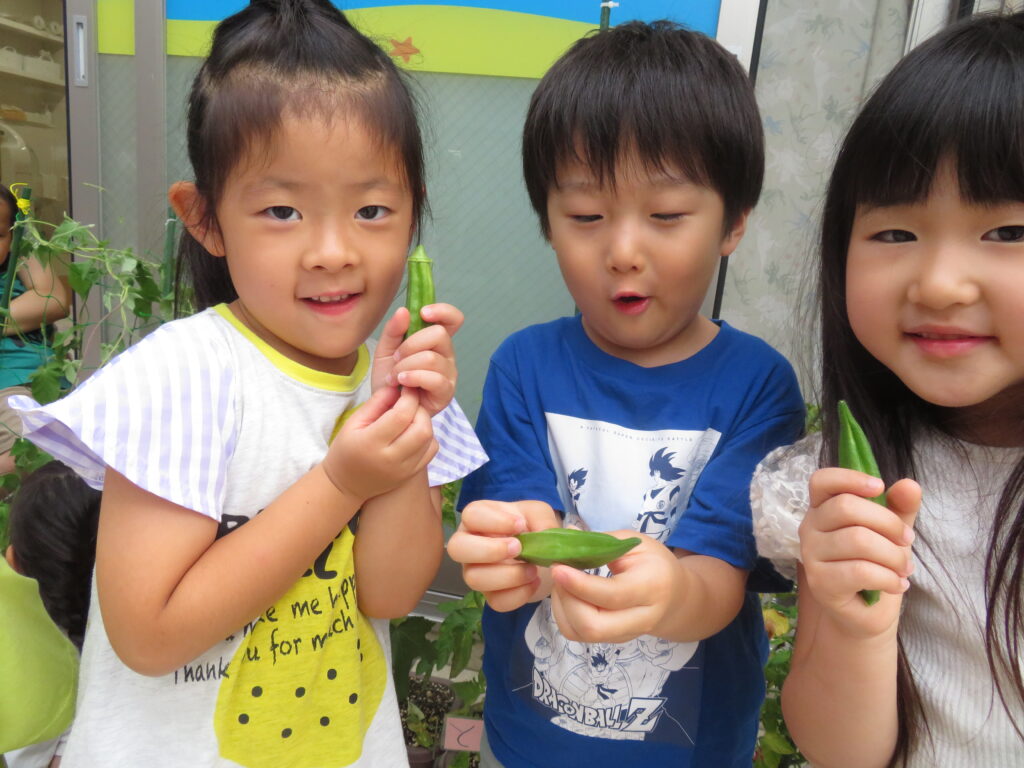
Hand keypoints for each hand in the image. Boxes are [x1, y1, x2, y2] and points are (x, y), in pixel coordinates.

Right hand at [321, 385, 436, 502]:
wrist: (346, 484)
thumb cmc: (346, 449)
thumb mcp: (354, 422)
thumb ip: (376, 403)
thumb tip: (396, 388)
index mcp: (371, 443)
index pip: (401, 415)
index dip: (409, 397)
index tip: (406, 388)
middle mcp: (391, 458)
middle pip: (421, 428)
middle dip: (420, 409)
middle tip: (410, 403)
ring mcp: (404, 469)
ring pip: (429, 439)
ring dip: (425, 422)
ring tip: (411, 417)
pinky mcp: (411, 474)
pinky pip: (431, 451)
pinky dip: (428, 437)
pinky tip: (414, 432)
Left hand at [372, 303, 462, 415]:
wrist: (384, 407)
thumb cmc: (390, 378)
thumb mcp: (385, 350)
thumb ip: (393, 330)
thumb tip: (404, 311)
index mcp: (435, 341)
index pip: (453, 319)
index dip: (443, 311)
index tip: (423, 313)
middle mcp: (446, 355)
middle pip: (439, 334)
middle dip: (411, 345)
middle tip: (396, 358)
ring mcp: (449, 374)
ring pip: (432, 358)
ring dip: (406, 366)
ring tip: (394, 376)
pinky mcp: (446, 392)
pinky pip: (434, 379)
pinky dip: (414, 378)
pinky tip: (402, 383)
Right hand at [446, 500, 557, 611]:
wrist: (541, 554)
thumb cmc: (530, 526)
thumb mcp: (539, 513)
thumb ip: (541, 518)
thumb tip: (543, 534)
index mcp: (477, 517)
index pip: (470, 515)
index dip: (493, 521)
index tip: (520, 525)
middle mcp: (468, 544)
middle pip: (456, 549)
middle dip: (490, 550)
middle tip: (518, 548)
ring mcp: (474, 570)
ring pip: (474, 579)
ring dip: (509, 575)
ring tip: (532, 569)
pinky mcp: (488, 593)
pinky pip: (495, 601)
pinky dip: (519, 594)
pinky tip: (533, 582)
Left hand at [548, 532, 678, 642]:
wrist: (674, 597)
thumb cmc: (653, 563)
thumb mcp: (634, 544)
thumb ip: (600, 542)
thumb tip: (566, 536)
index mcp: (650, 587)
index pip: (612, 595)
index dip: (580, 584)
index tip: (558, 567)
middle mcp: (639, 619)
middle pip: (593, 625)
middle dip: (567, 599)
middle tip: (559, 571)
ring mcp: (624, 635)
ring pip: (581, 632)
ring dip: (562, 605)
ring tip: (563, 580)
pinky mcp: (609, 641)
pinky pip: (576, 633)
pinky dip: (563, 613)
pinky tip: (566, 593)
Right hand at [799, 468, 919, 637]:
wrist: (865, 614)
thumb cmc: (875, 566)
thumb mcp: (892, 533)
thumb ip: (900, 508)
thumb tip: (910, 485)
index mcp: (823, 509)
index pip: (822, 481)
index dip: (850, 478)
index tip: (880, 487)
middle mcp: (810, 528)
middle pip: (846, 507)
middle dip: (888, 523)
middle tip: (908, 540)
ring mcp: (811, 556)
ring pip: (857, 540)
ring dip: (893, 556)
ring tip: (905, 569)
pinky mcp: (821, 583)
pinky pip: (860, 571)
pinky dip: (888, 578)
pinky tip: (897, 585)